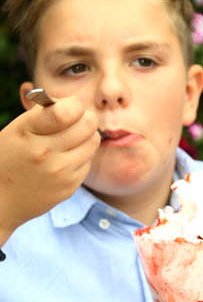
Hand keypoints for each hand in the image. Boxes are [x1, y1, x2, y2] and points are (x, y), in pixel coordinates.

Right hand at [0, 96, 99, 244]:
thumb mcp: (18, 128)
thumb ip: (45, 112)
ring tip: (71, 140)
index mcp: (28, 132)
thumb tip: (73, 102)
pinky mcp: (69, 187)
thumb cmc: (10, 156)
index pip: (65, 111)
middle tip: (76, 121)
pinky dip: (82, 156)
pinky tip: (65, 159)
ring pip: (93, 141)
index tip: (70, 107)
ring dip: (86, 136)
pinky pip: (89, 161)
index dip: (74, 104)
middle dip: (84, 117)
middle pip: (88, 124)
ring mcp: (59, 172)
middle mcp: (45, 153)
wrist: (0, 199)